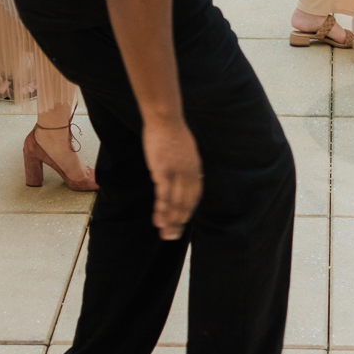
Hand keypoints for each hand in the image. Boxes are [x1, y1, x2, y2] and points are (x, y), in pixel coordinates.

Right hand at [142, 115, 202, 239]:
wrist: (165, 118)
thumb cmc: (172, 131)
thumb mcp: (185, 150)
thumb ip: (186, 164)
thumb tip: (183, 174)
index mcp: (196, 168)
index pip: (194, 195)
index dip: (188, 210)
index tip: (182, 221)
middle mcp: (189, 174)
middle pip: (186, 203)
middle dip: (180, 221)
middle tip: (174, 236)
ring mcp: (177, 174)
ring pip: (175, 203)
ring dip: (170, 221)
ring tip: (166, 235)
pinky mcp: (163, 172)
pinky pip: (163, 196)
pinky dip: (162, 210)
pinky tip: (158, 221)